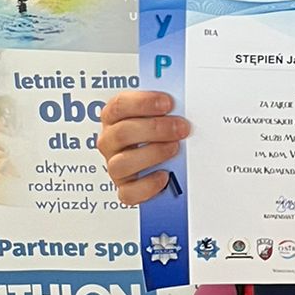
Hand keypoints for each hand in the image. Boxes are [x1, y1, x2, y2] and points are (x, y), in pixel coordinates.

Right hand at [97, 90, 191, 205]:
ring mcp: (115, 166)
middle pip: (122, 133)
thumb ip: (167, 107)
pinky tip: (165, 176)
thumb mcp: (162, 113)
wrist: (167, 161)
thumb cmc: (161, 131)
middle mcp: (111, 142)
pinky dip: (148, 185)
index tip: (168, 103)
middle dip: (155, 128)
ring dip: (152, 154)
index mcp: (114, 117)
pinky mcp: (125, 189)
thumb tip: (183, 101)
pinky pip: (130, 193)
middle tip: (181, 127)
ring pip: (122, 163)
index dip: (143, 102)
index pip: (119, 105)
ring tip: (174, 148)